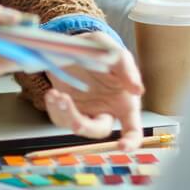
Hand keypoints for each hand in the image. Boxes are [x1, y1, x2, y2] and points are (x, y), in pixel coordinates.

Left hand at [41, 32, 145, 149]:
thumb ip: (127, 68)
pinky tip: (52, 94)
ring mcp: (85, 111)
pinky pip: (60, 118)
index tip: (122, 146)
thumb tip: (138, 90)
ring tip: (57, 95)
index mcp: (124, 103)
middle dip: (81, 123)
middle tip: (67, 102)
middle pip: (97, 131)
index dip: (130, 141)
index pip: (133, 129)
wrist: (75, 43)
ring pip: (75, 125)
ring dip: (64, 113)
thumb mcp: (114, 52)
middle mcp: (105, 111)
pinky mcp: (67, 107)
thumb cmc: (101, 50)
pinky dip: (54, 108)